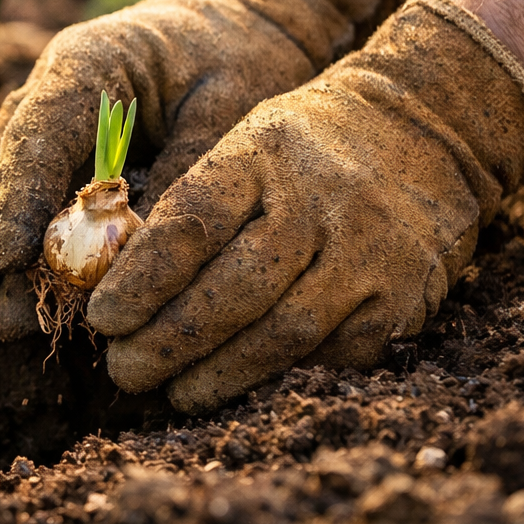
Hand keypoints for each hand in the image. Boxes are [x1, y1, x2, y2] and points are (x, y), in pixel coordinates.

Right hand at [0, 0, 407, 338]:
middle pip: (0, 161)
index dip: (16, 200)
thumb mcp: (232, 109)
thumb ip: (186, 175)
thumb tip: (143, 255)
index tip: (5, 261)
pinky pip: (21, 190)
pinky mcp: (60, 142)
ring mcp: (48, 113)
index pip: (36, 134)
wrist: (245, 17)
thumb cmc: (243, 54)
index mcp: (88, 61)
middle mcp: (51, 86)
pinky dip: (11, 235)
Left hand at [87, 0, 523, 411]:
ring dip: (219, 374)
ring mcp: (366, 254)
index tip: (100, 318)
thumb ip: (188, 205)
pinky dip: (279, 376)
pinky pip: (332, 354)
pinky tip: (240, 385)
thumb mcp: (240, 143)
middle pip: (233, 290)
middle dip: (168, 341)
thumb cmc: (300, 148)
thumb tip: (113, 283)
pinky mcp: (402, 299)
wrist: (422, 130)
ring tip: (173, 393)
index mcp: (261, 155)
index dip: (141, 280)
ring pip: (282, 333)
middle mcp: (318, 204)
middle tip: (123, 371)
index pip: (191, 224)